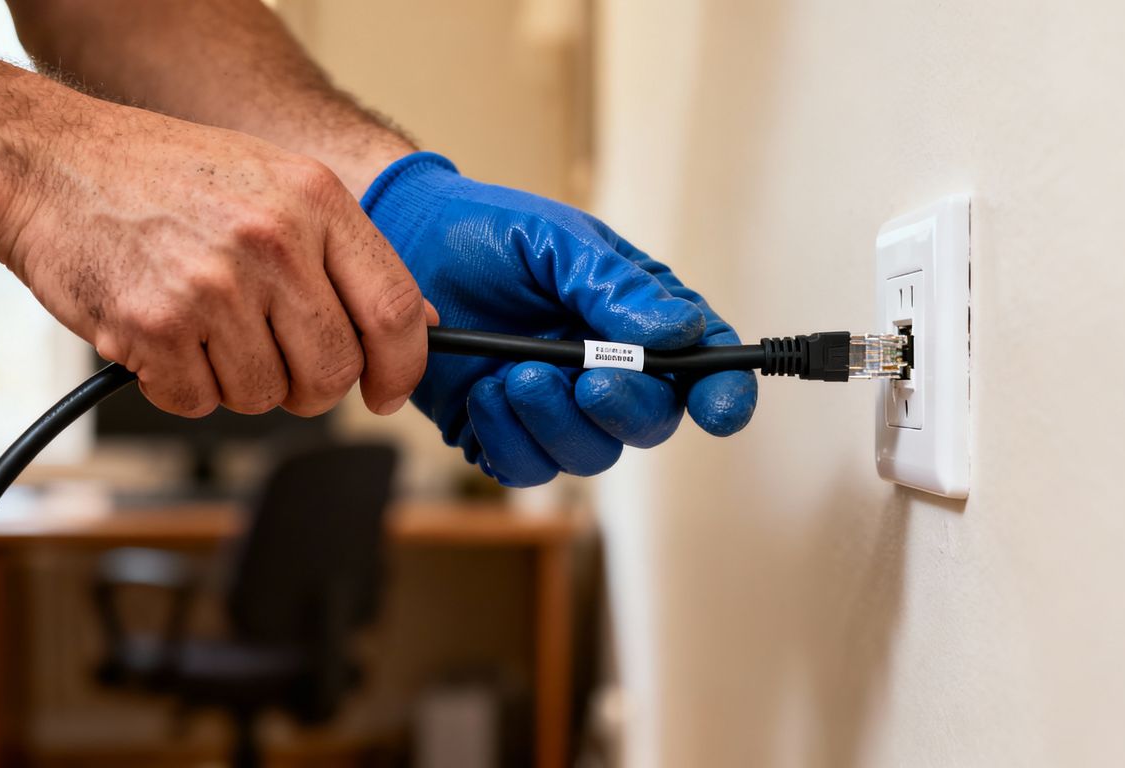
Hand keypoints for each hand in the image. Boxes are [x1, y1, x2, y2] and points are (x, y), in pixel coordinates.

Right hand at [0, 104, 430, 416]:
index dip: (402, 368)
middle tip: (278, 361)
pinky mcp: (153, 326)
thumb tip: (419, 319)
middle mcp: (272, 242)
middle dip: (312, 386)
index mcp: (316, 201)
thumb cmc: (169, 177)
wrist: (50, 163)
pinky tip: (164, 335)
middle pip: (334, 370)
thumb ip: (350, 252)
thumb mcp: (279, 184)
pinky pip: (198, 402)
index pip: (393, 310)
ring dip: (238, 381)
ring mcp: (211, 286)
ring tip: (205, 326)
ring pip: (265, 395)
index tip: (388, 392)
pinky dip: (181, 386)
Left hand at [362, 152, 757, 486]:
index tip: (718, 407)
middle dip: (624, 407)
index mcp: (638, 318)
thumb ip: (616, 286)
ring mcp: (558, 407)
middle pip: (651, 422)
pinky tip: (485, 394)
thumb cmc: (488, 234)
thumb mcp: (558, 240)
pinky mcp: (506, 433)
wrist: (402, 246)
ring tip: (512, 373)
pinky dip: (509, 440)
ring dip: (555, 422)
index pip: (702, 363)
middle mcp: (607, 369)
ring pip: (589, 454)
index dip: (722, 391)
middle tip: (587, 379)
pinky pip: (527, 468)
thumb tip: (679, 333)